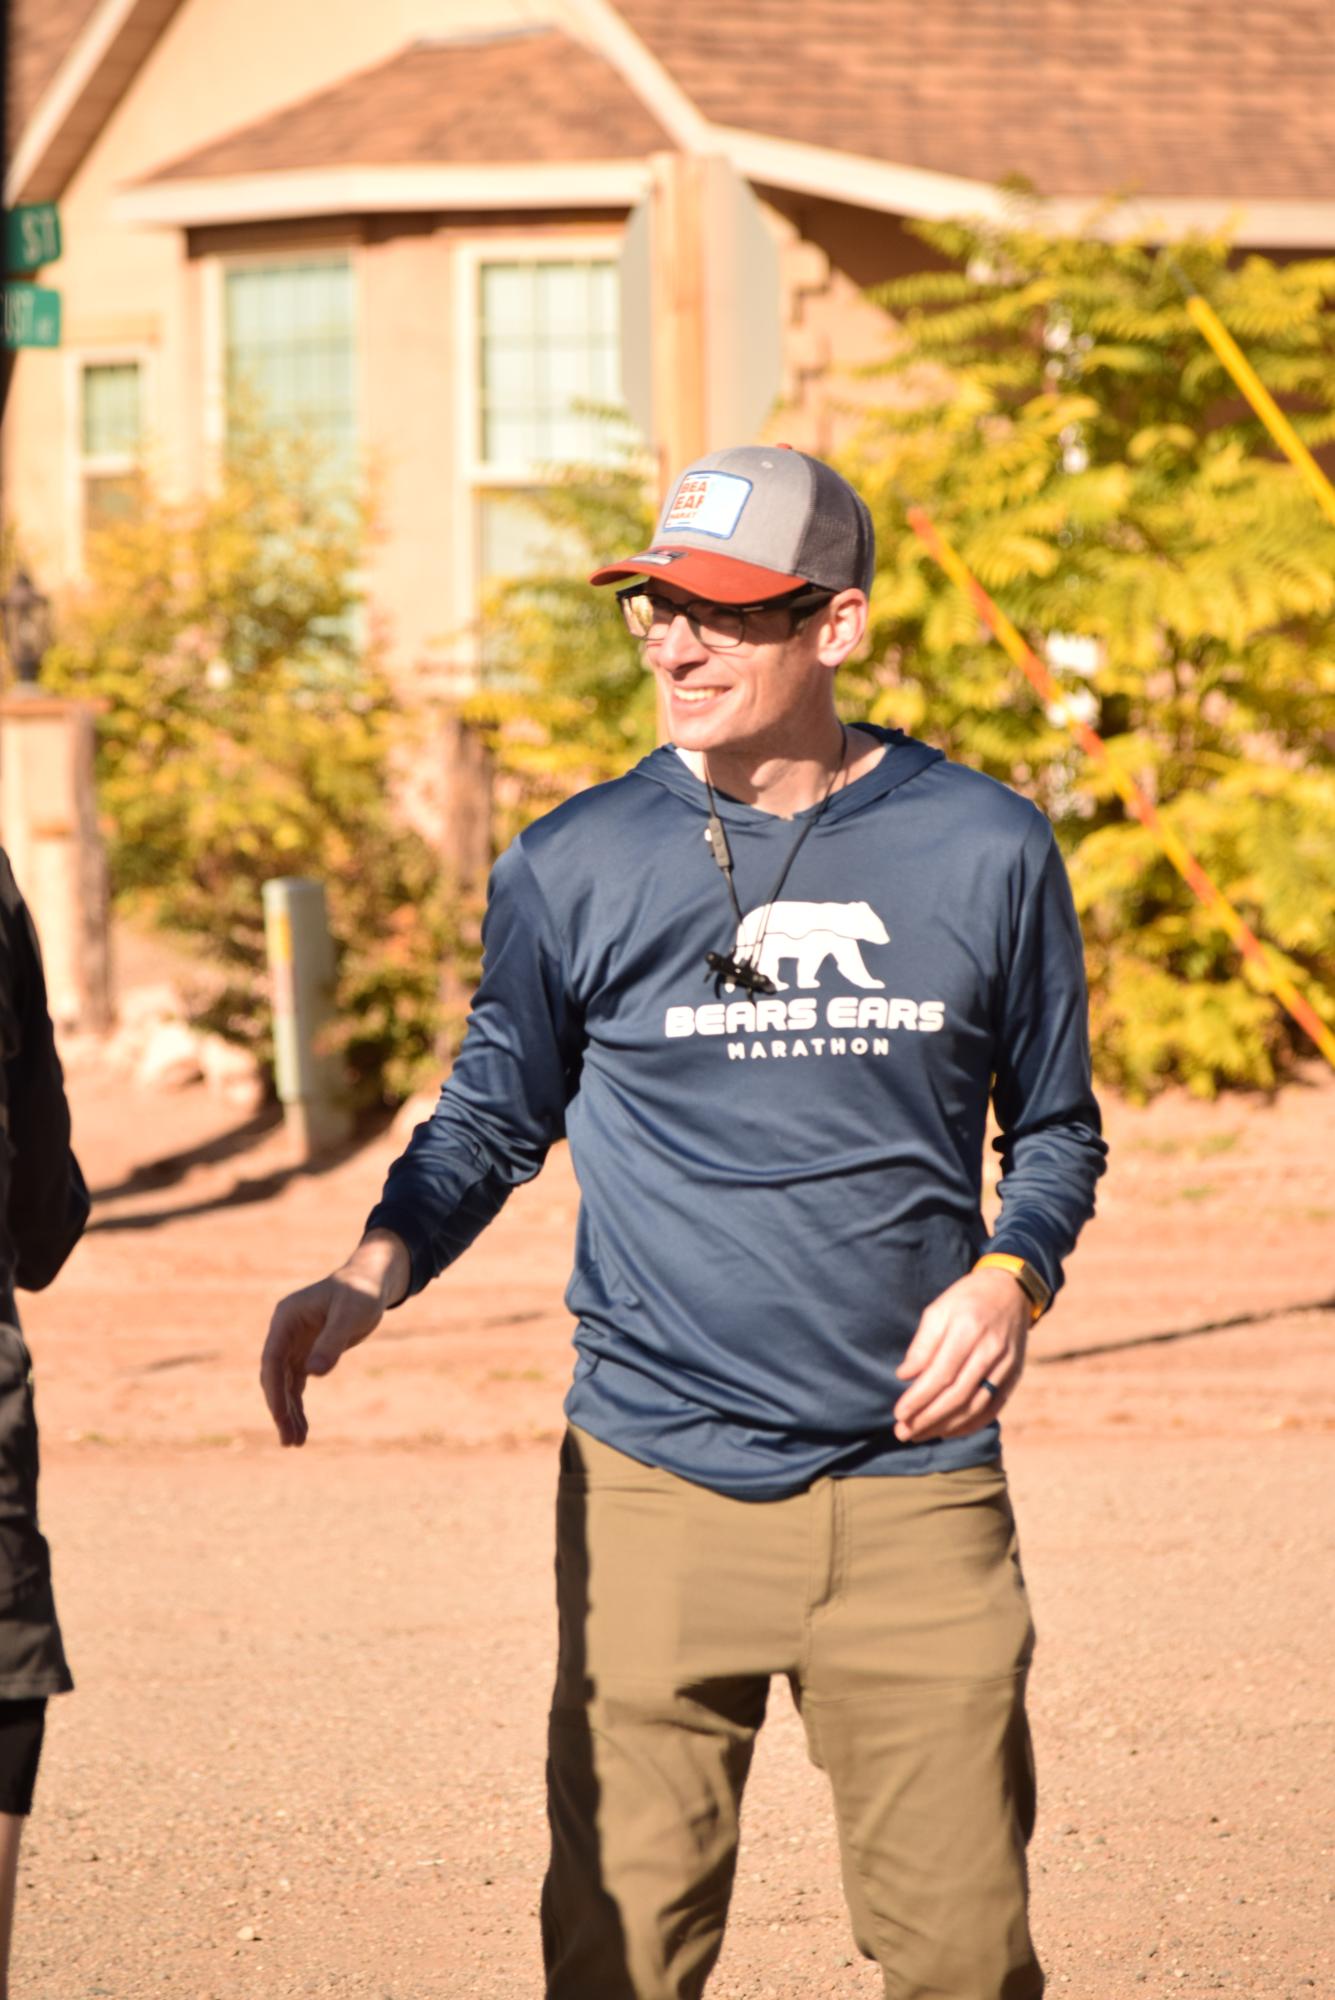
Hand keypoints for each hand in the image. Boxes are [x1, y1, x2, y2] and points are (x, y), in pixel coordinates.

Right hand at [260, 1231, 408, 1447]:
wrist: (370, 1283)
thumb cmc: (361, 1292)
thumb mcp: (350, 1314)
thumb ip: (332, 1341)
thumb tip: (313, 1373)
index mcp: (286, 1318)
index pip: (272, 1359)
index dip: (274, 1390)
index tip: (280, 1416)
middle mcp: (285, 1333)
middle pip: (274, 1376)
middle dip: (280, 1408)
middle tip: (289, 1440)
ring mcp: (294, 1344)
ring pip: (284, 1385)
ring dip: (287, 1412)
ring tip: (294, 1443)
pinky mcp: (307, 1354)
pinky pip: (296, 1385)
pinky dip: (298, 1406)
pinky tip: (302, 1429)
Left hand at [893, 1267, 1032, 1443]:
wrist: (1011, 1291)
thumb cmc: (966, 1299)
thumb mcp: (938, 1310)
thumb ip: (922, 1344)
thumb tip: (904, 1376)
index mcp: (968, 1329)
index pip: (941, 1374)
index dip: (919, 1398)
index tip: (899, 1414)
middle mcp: (991, 1350)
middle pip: (958, 1395)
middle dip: (928, 1418)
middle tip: (903, 1433)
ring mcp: (1007, 1365)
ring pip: (976, 1406)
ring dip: (946, 1426)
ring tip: (920, 1435)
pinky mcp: (1014, 1375)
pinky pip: (993, 1408)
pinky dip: (970, 1424)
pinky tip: (948, 1431)